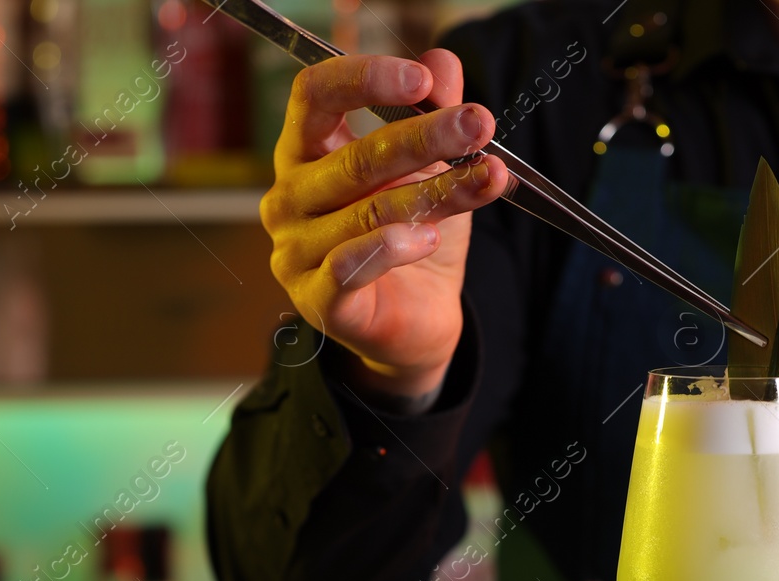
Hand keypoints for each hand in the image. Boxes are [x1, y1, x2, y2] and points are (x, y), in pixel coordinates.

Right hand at [259, 50, 509, 398]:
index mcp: (305, 153)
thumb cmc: (412, 235)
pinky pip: (353, 265)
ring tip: (489, 177)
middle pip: (356, 155)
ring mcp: (295, 253)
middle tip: (480, 123)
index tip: (424, 81)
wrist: (418, 321)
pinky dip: (396, 246)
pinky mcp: (318, 300)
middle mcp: (289, 199)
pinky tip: (430, 236)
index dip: (364, 79)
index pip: (314, 96)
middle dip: (426, 135)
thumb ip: (430, 114)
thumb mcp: (430, 168)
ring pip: (370, 211)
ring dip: (438, 191)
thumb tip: (442, 62)